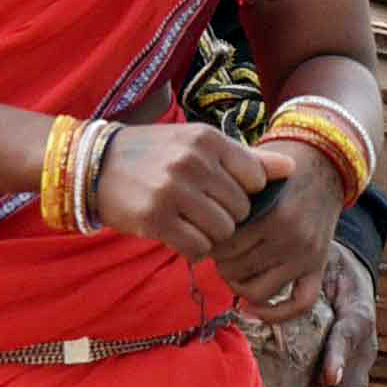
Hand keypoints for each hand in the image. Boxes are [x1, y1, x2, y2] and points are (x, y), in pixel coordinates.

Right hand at [92, 120, 280, 261]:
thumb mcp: (198, 144)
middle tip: (202, 211)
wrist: (95, 165)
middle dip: (227, 217)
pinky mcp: (155, 218)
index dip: (244, 194)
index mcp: (207, 139)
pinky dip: (192, 247)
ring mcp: (173, 190)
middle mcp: (193, 161)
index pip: (256, 180)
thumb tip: (292, 168)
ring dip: (210, 235)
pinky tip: (178, 234)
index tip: (223, 193)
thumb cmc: (155, 154)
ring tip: (190, 222)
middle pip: (241, 210)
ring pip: (222, 231)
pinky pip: (197, 247)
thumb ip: (245, 158)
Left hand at [211, 135, 349, 318]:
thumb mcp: (253, 175)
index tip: (206, 237)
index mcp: (273, 214)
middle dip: (221, 264)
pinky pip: (300, 303)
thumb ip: (228, 196)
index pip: (224, 247)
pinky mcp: (318, 266)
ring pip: (259, 291)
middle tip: (219, 252)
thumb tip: (195, 224)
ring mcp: (307, 255)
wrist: (324, 165)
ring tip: (234, 271)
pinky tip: (254, 309)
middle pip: (237, 271)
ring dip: (239, 286)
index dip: (208, 245)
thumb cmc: (279, 171)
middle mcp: (292, 238)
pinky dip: (275, 314)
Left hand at [315, 247, 380, 386]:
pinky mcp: (353, 374)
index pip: (346, 335)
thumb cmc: (326, 265)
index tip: (330, 376)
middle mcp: (361, 348)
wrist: (349, 263)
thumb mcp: (321, 263)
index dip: (339, 354)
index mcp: (354, 318)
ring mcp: (360, 365)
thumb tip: (254, 298)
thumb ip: (301, 281)